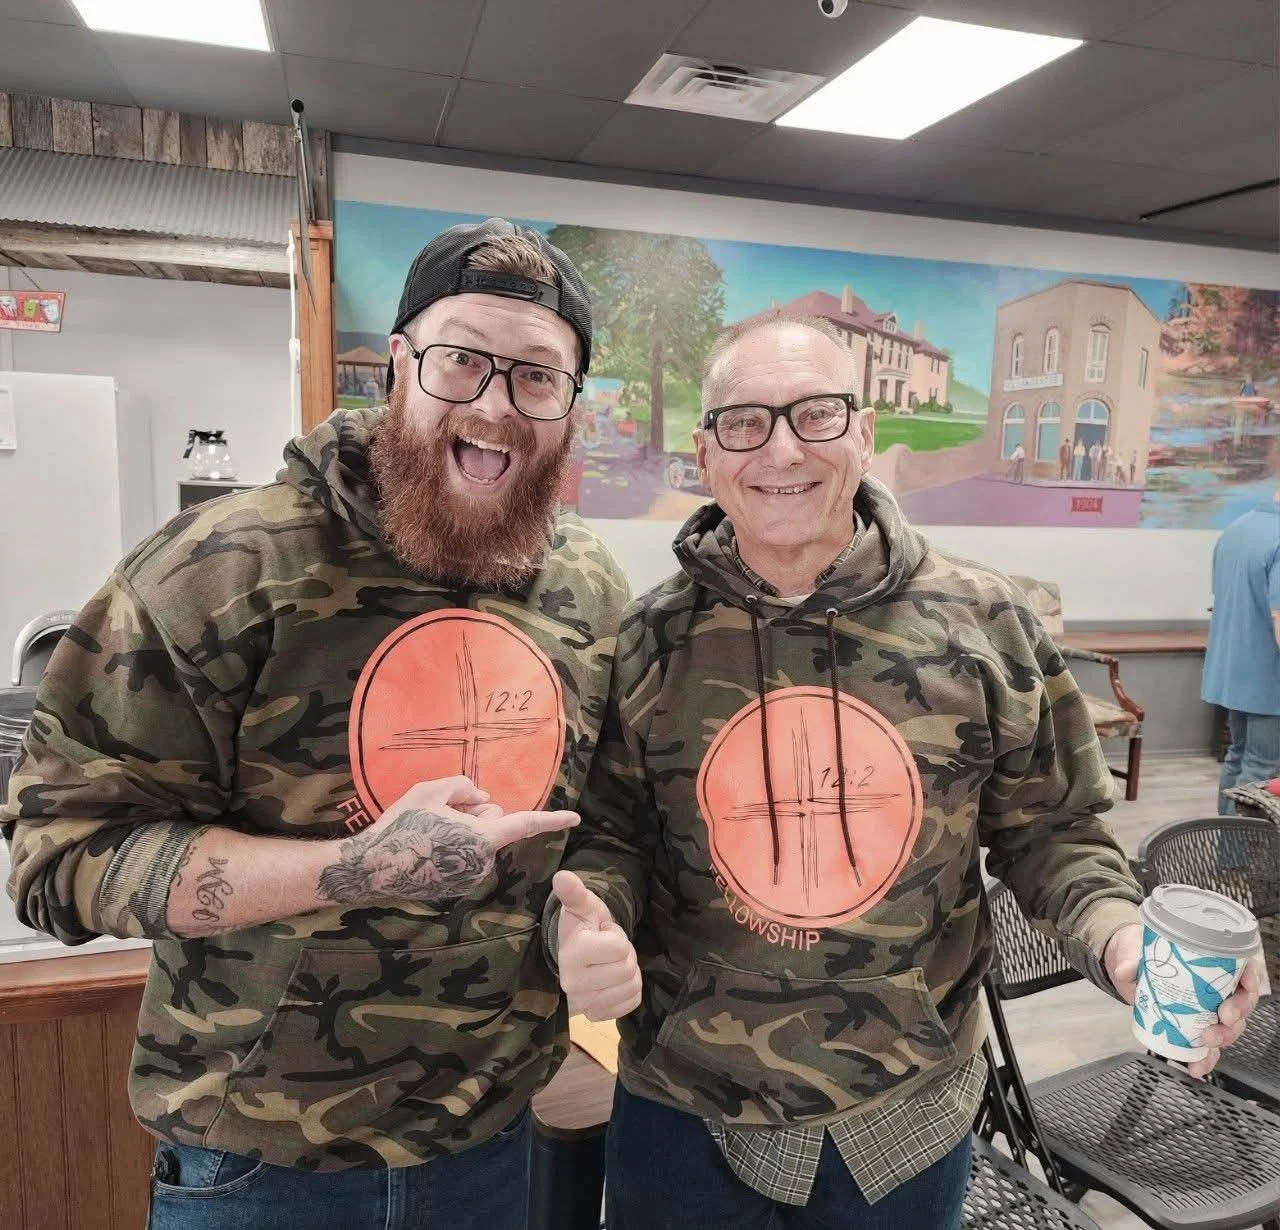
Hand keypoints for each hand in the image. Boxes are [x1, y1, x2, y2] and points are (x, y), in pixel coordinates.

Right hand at [317, 776, 577, 905]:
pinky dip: (451, 848)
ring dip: (461, 832)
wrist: (369, 870)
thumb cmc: (399, 827)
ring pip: (477, 841)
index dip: (551, 819)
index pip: (523, 824)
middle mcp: (481, 862)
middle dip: (475, 815)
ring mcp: (468, 878)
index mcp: (481, 838)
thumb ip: (462, 789)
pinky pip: (463, 856)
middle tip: (439, 814)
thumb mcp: (429, 792)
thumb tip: (482, 799)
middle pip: (492, 826)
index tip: (575, 818)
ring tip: (426, 832)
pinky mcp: (455, 888)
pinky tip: (424, 848)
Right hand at [554, 870, 641, 1021]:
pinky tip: (614, 980)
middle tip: (607, 950)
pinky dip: (630, 989)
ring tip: (610, 963)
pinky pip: (633, 1001)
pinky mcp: (597, 1016)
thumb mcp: (581, 906)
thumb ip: (574, 892)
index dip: (616, 936)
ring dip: (628, 971)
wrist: (576, 954)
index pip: (619, 947)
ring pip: (632, 986)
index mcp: (571, 955)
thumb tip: (562, 876)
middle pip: (627, 969)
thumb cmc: (583, 926)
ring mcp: (585, 1005)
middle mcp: (573, 985)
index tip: (601, 933)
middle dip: (624, 954)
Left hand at [1105, 922, 1264, 1077]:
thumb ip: (1131, 959)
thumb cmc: (1142, 952)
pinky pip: (1208, 1047)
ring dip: (1224, 1037)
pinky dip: (1205, 1059)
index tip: (1242, 989)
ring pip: (1230, 1027)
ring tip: (1208, 1042)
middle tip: (1223, 1018)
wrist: (1129, 967)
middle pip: (1241, 1002)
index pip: (1243, 968)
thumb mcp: (1136, 949)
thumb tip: (1126, 970)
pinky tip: (1196, 1066)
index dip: (1249, 979)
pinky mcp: (1194, 1027)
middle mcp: (1216, 986)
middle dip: (1237, 1014)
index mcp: (1211, 960)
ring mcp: (1207, 1009)